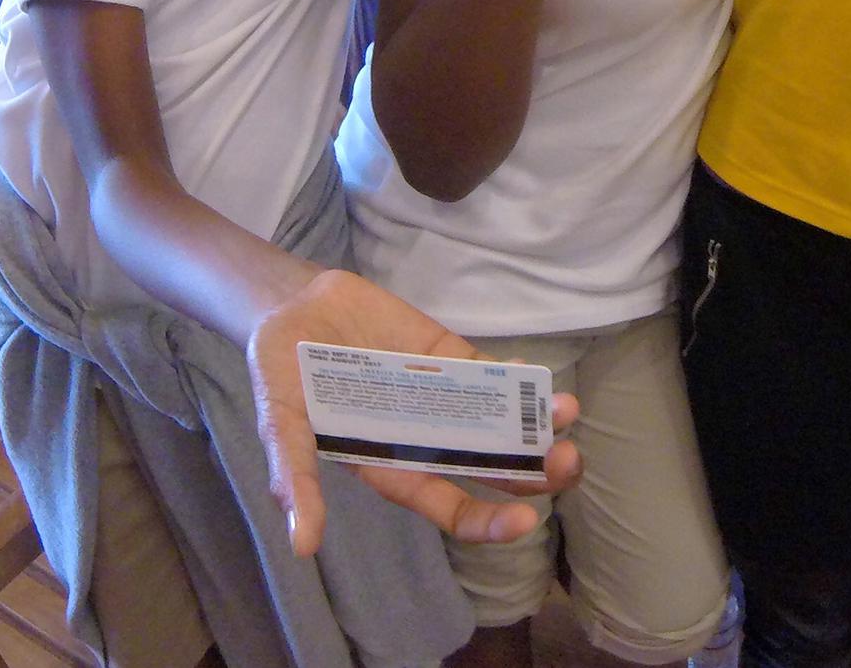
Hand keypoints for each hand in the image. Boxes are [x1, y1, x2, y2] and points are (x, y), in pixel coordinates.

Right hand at [248, 268, 580, 558]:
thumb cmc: (281, 372)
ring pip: (502, 419)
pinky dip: (519, 378)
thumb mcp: (281, 424)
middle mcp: (428, 437)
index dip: (488, 519)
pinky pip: (493, 373)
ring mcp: (445, 396)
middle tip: (569, 463)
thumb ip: (295, 477)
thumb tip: (301, 545)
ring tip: (567, 415)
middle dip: (534, 470)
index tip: (526, 519)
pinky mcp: (451, 357)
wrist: (291, 306)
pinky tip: (542, 382)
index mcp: (394, 467)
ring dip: (537, 423)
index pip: (451, 505)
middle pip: (492, 465)